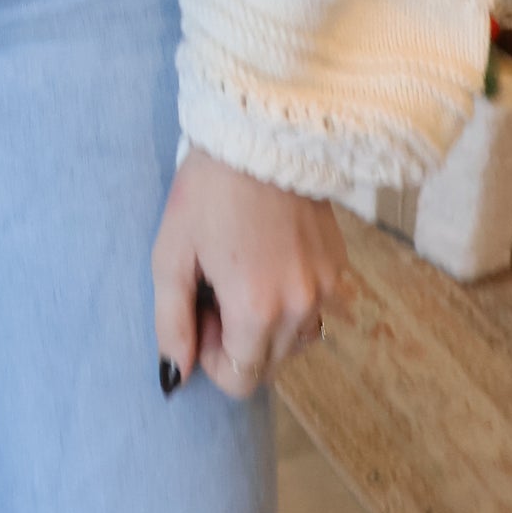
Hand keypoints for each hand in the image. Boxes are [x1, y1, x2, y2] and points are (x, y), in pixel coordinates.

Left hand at [152, 149, 351, 398]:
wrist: (260, 132)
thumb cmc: (206, 191)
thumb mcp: (171, 255)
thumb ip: (172, 322)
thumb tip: (176, 375)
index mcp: (258, 308)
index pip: (241, 379)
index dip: (212, 356)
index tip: (201, 310)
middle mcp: (302, 306)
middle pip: (269, 364)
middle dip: (238, 341)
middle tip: (217, 288)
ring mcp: (328, 286)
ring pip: (296, 341)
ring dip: (267, 326)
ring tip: (244, 274)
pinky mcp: (340, 266)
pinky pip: (314, 309)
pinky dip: (290, 301)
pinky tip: (269, 259)